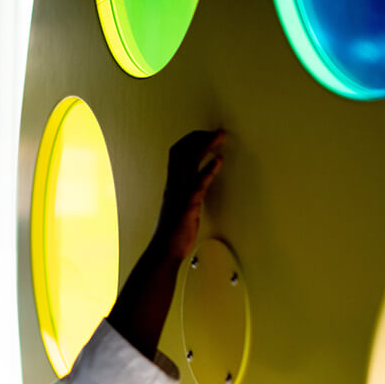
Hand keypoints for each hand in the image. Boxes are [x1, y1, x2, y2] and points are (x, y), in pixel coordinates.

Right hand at [154, 129, 224, 259]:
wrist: (164, 250)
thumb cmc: (173, 233)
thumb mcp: (179, 207)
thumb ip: (187, 194)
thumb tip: (197, 186)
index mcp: (172, 184)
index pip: (176, 153)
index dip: (190, 140)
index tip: (205, 134)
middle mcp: (174, 184)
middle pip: (181, 151)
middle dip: (198, 137)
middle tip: (216, 132)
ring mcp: (180, 193)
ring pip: (189, 162)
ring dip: (206, 146)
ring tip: (220, 136)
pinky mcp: (188, 204)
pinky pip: (198, 183)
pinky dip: (209, 170)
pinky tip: (219, 160)